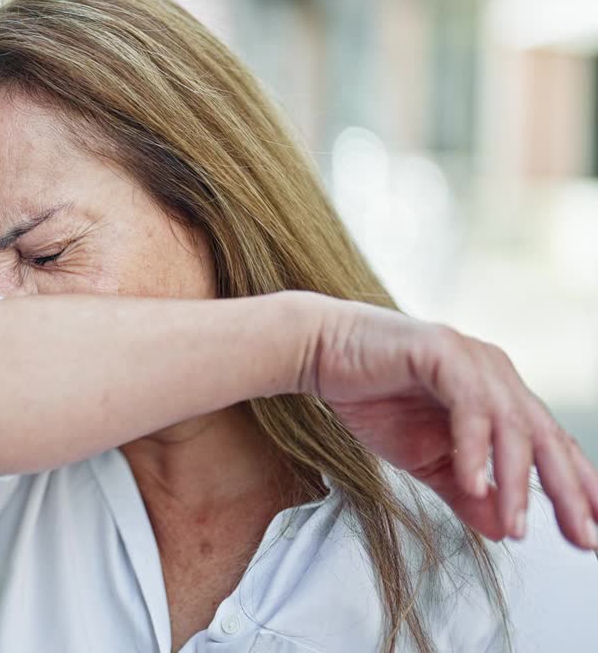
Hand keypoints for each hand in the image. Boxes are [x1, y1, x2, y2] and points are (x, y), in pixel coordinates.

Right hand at [300, 295, 597, 549]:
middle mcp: (496, 372)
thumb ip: (464, 491)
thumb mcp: (423, 459)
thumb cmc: (370, 397)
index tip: (589, 535)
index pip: (550, 445)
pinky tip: (472, 484)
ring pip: (513, 426)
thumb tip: (503, 531)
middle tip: (583, 537)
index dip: (575, 489)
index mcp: (499, 393)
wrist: (318, 354)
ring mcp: (473, 359)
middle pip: (546, 437)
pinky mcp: (443, 352)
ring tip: (517, 526)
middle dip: (568, 491)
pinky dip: (474, 449)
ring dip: (516, 481)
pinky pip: (470, 407)